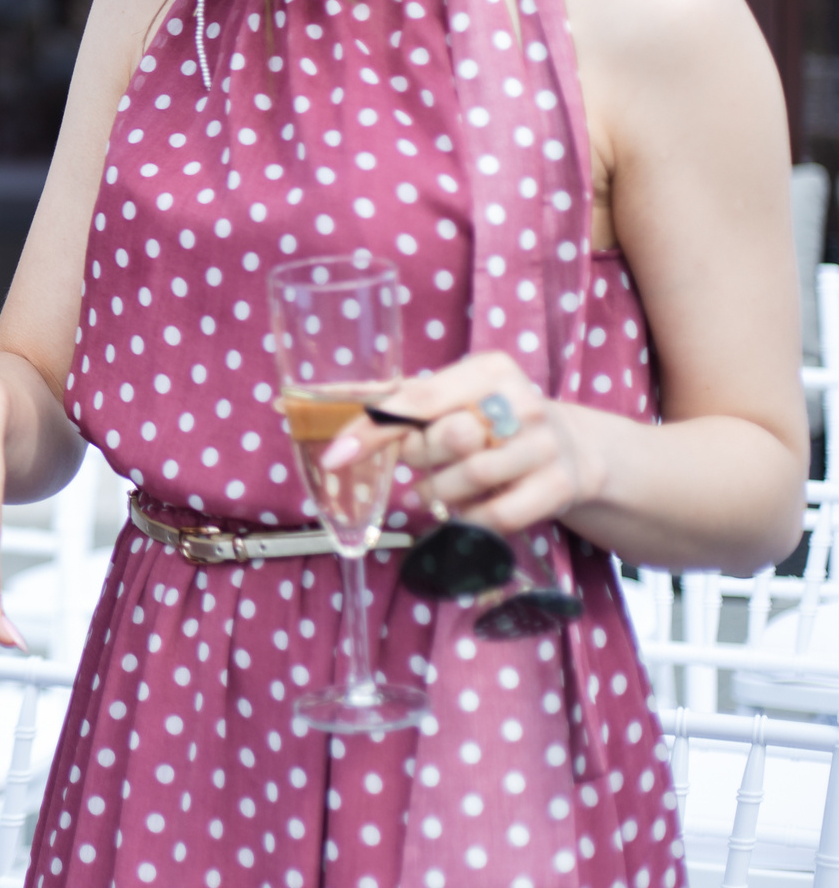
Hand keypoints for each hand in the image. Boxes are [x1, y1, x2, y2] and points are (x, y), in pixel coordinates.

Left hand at [321, 351, 605, 532]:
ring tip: (435, 488)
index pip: (421, 397)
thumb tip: (318, 401)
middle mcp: (523, 402)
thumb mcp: (449, 396)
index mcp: (490, 369)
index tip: (337, 455)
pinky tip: (462, 509)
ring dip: (438, 491)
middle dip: (417, 457)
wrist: (569, 448)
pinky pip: (497, 515)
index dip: (375, 428)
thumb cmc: (487, 418)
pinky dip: (467, 518)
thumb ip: (393, 400)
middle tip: (416, 463)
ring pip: (471, 478)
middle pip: (449, 437)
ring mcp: (545, 446)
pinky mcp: (558, 487)